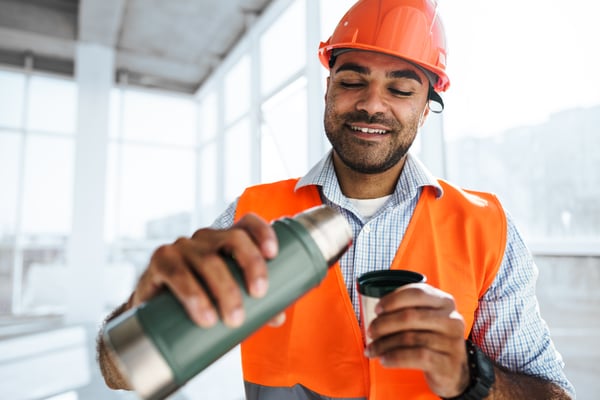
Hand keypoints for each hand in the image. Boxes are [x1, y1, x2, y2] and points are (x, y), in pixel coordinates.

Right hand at [129, 213, 277, 327]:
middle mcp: (204, 238)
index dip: (262, 232)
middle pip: (233, 239)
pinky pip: (177, 274)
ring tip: (234, 319)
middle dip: (251, 264)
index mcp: (225, 241)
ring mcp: (181, 247)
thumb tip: (277, 317)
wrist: (154, 313)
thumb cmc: (199, 300)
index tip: (273, 254)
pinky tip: (206, 316)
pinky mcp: (159, 262)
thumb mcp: (227, 299)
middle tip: (259, 294)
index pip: (247, 224)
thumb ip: (253, 306)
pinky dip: (194, 296)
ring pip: (208, 260)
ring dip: (225, 289)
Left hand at [364, 283, 469, 397]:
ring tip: (372, 350)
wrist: (455, 371)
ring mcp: (452, 342)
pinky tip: (384, 360)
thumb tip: (377, 313)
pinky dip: (395, 358)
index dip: (393, 299)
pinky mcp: (448, 363)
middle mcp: (452, 319)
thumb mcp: (427, 319)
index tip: (377, 310)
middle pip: (410, 316)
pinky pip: (416, 357)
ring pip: (409, 338)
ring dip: (384, 344)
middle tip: (371, 332)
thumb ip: (408, 310)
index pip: (417, 292)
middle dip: (383, 324)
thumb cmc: (433, 340)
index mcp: (445, 302)